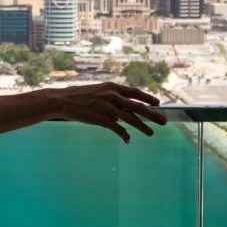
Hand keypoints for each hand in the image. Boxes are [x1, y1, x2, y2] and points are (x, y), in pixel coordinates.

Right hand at [48, 82, 166, 143]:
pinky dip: (124, 134)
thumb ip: (111, 96)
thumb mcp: (98, 90)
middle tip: (164, 121)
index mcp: (112, 87)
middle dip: (152, 114)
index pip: (135, 92)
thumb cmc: (79, 96)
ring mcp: (107, 107)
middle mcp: (112, 96)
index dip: (148, 98)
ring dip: (142, 127)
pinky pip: (118, 129)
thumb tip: (123, 105)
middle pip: (138, 106)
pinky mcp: (102, 118)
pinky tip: (128, 139)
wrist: (63, 101)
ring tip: (151, 133)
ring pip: (131, 119)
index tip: (157, 103)